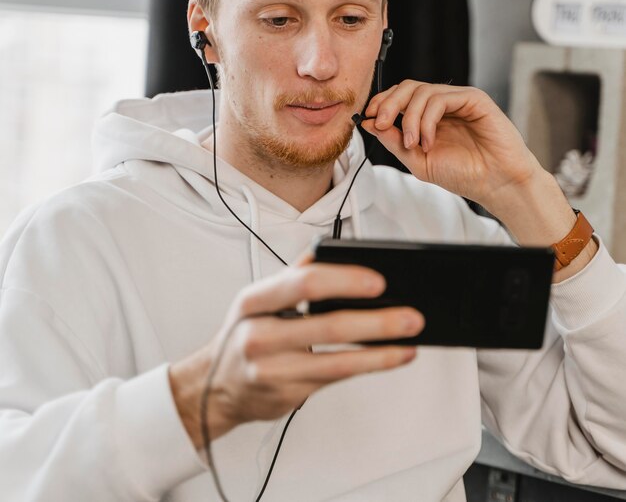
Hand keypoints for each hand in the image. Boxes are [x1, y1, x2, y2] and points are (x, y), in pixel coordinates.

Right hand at [169, 258, 422, 448]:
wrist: (216, 387)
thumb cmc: (244, 333)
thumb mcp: (258, 299)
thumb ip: (294, 273)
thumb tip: (332, 248)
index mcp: (254, 300)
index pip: (303, 283)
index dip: (344, 280)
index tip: (379, 279)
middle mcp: (260, 335)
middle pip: (327, 324)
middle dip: (376, 320)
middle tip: (411, 314)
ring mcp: (273, 370)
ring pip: (338, 359)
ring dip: (381, 349)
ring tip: (411, 338)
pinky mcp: (289, 394)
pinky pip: (337, 377)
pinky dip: (370, 365)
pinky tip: (392, 356)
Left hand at [361, 81, 541, 211]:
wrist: (495, 183)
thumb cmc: (462, 174)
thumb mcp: (417, 160)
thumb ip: (393, 141)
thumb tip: (367, 123)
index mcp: (428, 117)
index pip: (399, 97)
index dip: (381, 103)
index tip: (368, 118)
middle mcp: (442, 105)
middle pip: (407, 87)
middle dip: (387, 104)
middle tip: (379, 123)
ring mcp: (458, 100)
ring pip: (421, 92)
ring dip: (409, 119)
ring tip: (412, 144)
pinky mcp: (474, 99)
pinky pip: (441, 98)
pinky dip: (427, 120)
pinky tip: (428, 141)